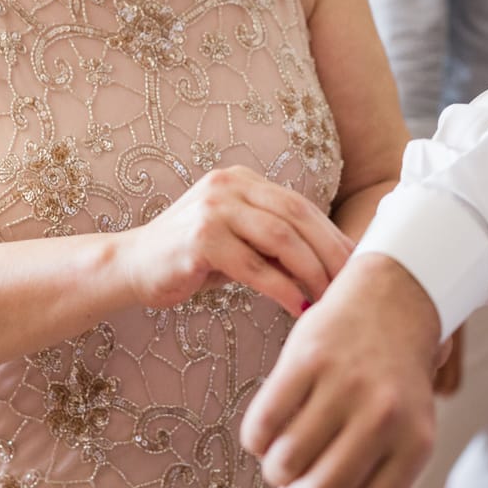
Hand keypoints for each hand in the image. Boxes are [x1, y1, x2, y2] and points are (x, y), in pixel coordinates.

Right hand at [120, 165, 354, 317]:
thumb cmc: (189, 259)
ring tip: (327, 299)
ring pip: (281, 238)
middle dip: (330, 253)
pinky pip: (254, 266)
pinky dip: (281, 288)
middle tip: (353, 285)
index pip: (300, 205)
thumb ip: (274, 241)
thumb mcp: (237, 240)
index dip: (332, 236)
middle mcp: (227, 186)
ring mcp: (213, 210)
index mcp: (240, 179)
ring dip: (311, 272)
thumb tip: (332, 263)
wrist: (130, 266)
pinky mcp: (200, 240)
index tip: (358, 266)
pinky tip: (296, 307)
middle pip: (297, 216)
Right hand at [240, 251, 442, 487]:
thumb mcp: (399, 442)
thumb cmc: (392, 386)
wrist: (391, 301)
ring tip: (281, 463)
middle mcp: (382, 415)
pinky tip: (265, 434)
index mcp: (414, 444)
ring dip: (274, 474)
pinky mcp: (304, 357)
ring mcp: (342, 383)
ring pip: (285, 460)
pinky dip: (256, 440)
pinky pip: (262, 421)